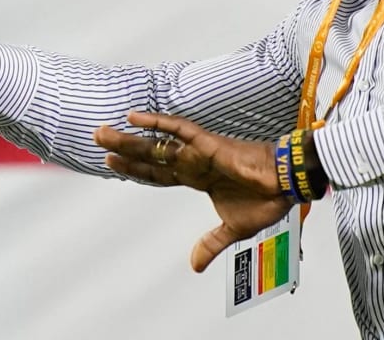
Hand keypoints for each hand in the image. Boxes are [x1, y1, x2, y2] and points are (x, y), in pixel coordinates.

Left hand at [93, 112, 292, 272]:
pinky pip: (179, 130)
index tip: (112, 163)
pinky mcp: (208, 143)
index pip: (158, 174)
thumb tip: (194, 266)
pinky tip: (134, 117)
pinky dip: (157, 123)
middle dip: (123, 148)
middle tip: (97, 138)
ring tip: (103, 132)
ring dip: (129, 138)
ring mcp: (198, 151)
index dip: (135, 169)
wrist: (286, 184)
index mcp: (197, 178)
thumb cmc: (265, 200)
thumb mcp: (232, 230)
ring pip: (156, 143)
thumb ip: (211, 243)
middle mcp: (192, 162)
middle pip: (150, 156)